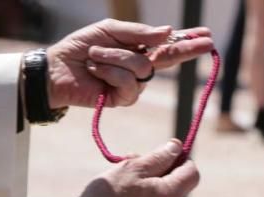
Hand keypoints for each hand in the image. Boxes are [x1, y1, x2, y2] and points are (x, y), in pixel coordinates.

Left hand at [46, 20, 213, 108]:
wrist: (56, 68)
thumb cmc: (80, 48)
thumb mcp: (109, 31)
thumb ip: (138, 33)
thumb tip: (167, 33)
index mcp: (138, 49)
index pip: (167, 45)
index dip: (186, 41)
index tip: (207, 36)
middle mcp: (140, 67)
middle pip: (169, 59)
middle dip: (187, 49)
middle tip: (206, 42)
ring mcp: (133, 85)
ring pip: (141, 68)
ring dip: (115, 58)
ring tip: (95, 57)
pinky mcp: (123, 98)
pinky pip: (128, 82)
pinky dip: (109, 72)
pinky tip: (96, 72)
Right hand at [77, 139, 199, 196]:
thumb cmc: (108, 195)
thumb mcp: (132, 168)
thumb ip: (159, 157)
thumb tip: (176, 147)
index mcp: (170, 195)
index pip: (193, 174)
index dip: (183, 162)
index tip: (169, 157)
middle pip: (175, 191)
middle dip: (160, 180)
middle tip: (134, 175)